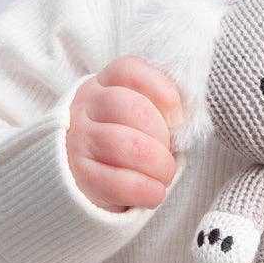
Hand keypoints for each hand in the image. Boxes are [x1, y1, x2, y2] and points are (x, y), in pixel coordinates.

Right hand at [66, 55, 182, 212]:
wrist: (88, 174)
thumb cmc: (128, 137)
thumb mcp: (141, 113)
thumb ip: (160, 107)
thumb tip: (185, 120)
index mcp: (104, 84)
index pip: (128, 70)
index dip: (160, 89)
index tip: (177, 117)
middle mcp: (86, 106)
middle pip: (125, 105)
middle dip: (159, 132)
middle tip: (169, 151)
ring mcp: (79, 140)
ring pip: (118, 142)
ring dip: (154, 162)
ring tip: (165, 173)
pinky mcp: (79, 176)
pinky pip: (113, 182)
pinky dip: (143, 189)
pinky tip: (154, 193)